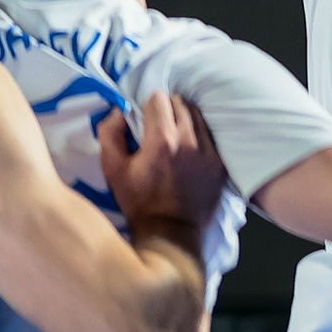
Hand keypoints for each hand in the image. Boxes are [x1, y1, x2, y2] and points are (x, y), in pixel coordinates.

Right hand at [102, 92, 223, 229]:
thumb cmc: (138, 202)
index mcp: (163, 140)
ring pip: (197, 115)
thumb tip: (120, 111)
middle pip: (180, 102)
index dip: (147, 108)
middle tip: (157, 129)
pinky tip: (189, 149)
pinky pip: (211, 133)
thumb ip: (110, 134)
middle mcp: (190, 140)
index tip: (143, 122)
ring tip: (174, 138)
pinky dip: (199, 135)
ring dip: (184, 119)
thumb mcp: (113, 170)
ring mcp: (210, 151)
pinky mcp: (221, 162)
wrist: (170, 233)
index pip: (159, 98)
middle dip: (166, 111)